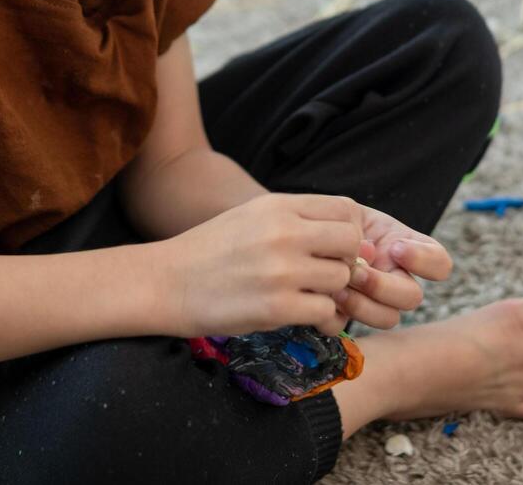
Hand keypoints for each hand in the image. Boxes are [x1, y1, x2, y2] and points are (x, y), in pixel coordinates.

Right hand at [161, 192, 363, 338]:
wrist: (166, 282)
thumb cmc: (212, 251)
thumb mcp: (253, 216)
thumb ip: (299, 221)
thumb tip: (356, 241)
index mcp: (278, 206)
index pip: (346, 210)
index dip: (348, 232)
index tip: (332, 250)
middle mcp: (283, 232)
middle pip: (351, 242)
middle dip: (344, 261)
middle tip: (323, 275)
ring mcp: (281, 270)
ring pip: (341, 279)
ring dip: (329, 292)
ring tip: (306, 296)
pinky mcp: (276, 308)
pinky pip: (324, 311)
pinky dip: (317, 317)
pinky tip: (298, 315)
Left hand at [332, 204, 452, 330]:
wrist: (309, 238)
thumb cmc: (333, 222)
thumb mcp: (349, 214)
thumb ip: (359, 228)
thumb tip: (365, 252)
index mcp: (408, 251)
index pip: (439, 264)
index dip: (424, 260)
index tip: (396, 248)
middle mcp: (398, 280)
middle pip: (412, 298)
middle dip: (383, 286)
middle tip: (358, 272)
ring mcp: (376, 302)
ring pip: (388, 318)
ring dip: (362, 304)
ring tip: (338, 288)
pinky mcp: (347, 317)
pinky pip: (352, 327)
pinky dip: (337, 315)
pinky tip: (325, 298)